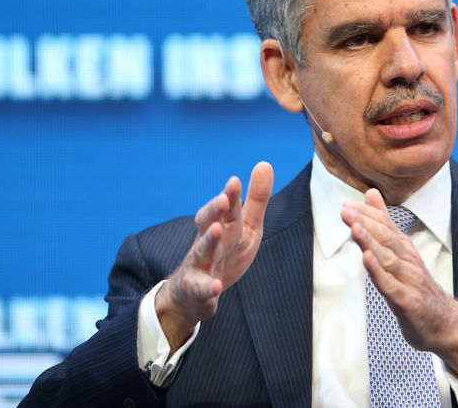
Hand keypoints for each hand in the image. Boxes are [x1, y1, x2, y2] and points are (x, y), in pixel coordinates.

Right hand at [156, 161, 273, 350]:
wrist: (193, 293)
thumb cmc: (225, 252)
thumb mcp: (245, 226)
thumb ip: (256, 199)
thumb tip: (265, 164)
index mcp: (222, 224)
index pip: (225, 208)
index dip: (230, 195)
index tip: (235, 182)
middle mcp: (208, 240)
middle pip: (209, 223)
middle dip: (214, 211)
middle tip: (222, 199)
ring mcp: (200, 264)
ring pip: (202, 251)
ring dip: (209, 240)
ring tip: (217, 230)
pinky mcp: (197, 288)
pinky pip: (201, 288)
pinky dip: (208, 287)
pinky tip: (216, 286)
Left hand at [341, 188, 457, 373]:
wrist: (444, 323)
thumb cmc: (417, 287)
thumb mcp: (401, 253)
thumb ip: (384, 223)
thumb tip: (371, 194)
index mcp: (404, 249)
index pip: (385, 225)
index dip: (366, 214)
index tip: (347, 204)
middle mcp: (407, 260)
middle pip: (385, 238)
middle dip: (365, 222)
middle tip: (346, 210)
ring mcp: (409, 280)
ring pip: (387, 258)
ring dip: (371, 242)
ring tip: (355, 227)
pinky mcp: (408, 300)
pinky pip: (390, 284)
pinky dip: (378, 271)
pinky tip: (367, 259)